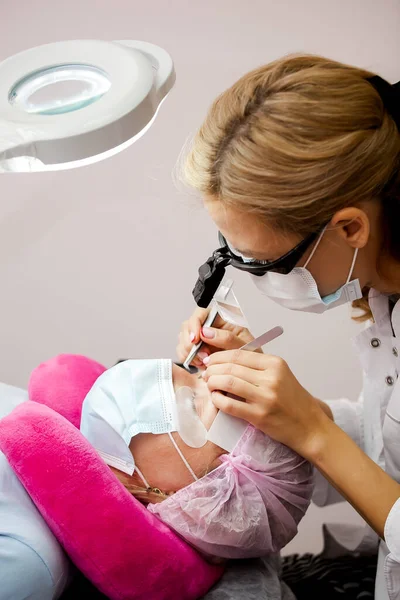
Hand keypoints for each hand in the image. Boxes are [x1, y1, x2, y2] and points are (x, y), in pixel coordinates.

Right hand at [176, 307, 255, 367]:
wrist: (249, 371)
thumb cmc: (249, 354)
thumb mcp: (243, 345)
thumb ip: (227, 338)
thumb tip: (206, 332)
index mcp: (221, 319)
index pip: (201, 313)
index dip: (194, 324)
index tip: (195, 339)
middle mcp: (208, 326)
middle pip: (187, 326)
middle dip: (190, 342)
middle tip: (202, 355)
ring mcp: (200, 339)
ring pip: (183, 339)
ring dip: (189, 352)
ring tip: (204, 361)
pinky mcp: (196, 350)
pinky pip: (183, 352)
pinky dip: (189, 359)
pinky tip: (200, 364)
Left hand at [202, 349, 330, 458]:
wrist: (309, 426)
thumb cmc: (292, 400)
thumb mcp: (280, 375)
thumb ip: (256, 366)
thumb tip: (225, 360)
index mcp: (275, 363)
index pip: (238, 353)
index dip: (219, 356)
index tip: (210, 360)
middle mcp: (271, 378)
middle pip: (230, 367)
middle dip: (212, 369)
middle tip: (206, 373)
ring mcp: (265, 397)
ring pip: (227, 383)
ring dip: (212, 382)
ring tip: (209, 384)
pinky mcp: (259, 416)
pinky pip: (229, 404)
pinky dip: (217, 400)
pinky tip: (215, 398)